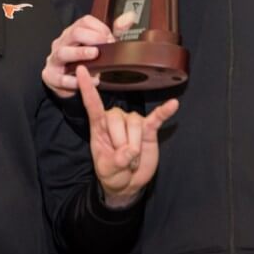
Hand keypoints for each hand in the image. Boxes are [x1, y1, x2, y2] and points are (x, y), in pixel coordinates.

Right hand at [42, 12, 137, 98]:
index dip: (100, 28)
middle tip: (106, 45)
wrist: (67, 82)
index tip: (111, 37)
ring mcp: (55, 58)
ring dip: (80, 53)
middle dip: (92, 38)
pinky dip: (75, 80)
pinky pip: (60, 77)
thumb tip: (129, 17)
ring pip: (63, 52)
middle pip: (74, 33)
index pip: (84, 21)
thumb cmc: (84, 61)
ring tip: (95, 55)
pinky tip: (91, 80)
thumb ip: (116, 32)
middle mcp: (62, 42)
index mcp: (73, 32)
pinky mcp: (51, 75)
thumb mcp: (101, 46)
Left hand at [78, 66, 178, 207]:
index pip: (92, 104)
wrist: (129, 182)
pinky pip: (157, 118)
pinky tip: (173, 104)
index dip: (86, 88)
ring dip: (136, 147)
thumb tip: (130, 151)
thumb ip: (115, 161)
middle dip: (121, 145)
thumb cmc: (113, 173)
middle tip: (123, 161)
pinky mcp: (149, 128)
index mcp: (99, 126)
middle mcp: (116, 119)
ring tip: (133, 159)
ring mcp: (133, 122)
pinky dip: (165, 111)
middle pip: (117, 120)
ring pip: (135, 125)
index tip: (81, 70)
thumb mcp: (107, 171)